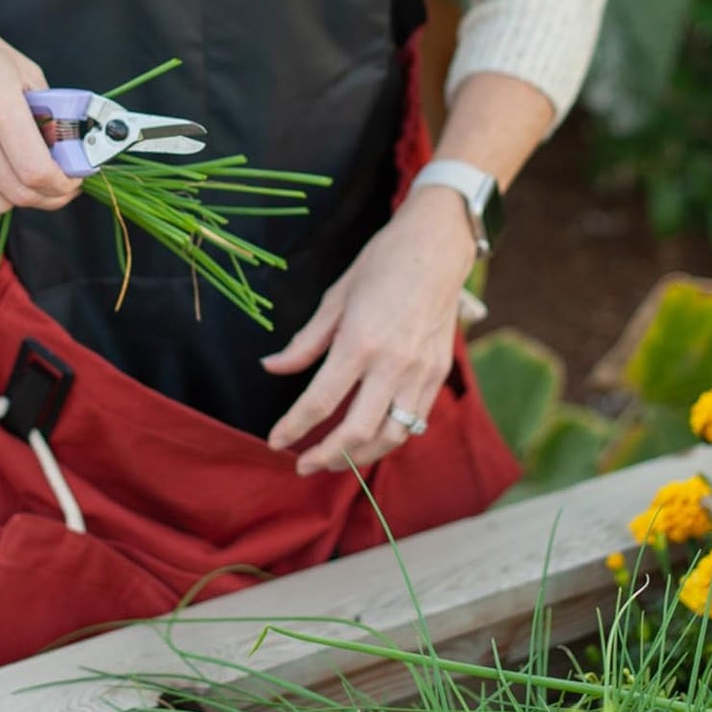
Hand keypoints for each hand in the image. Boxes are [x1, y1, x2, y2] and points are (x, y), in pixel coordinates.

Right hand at [0, 0, 80, 218]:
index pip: (37, 170)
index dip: (63, 184)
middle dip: (50, 196)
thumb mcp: (23, 70)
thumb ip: (49, 112)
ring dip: (20, 199)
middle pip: (19, 192)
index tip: (74, 180)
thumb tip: (68, 149)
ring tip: (28, 181)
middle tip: (61, 187)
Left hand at [262, 186, 476, 475]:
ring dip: (359, 457)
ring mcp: (420, 372)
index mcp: (360, 342)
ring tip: (334, 460)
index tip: (276, 442)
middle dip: (326, 456)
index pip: (320, 401)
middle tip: (302, 465)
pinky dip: (389, 438)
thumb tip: (272, 367)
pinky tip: (369, 440)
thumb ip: (305, 342)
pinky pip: (414, 421)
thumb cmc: (381, 264)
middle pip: (357, 431)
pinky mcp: (438, 374)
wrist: (437, 247)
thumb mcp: (334, 298)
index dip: (294, 427)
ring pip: (391, 436)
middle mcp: (393, 363)